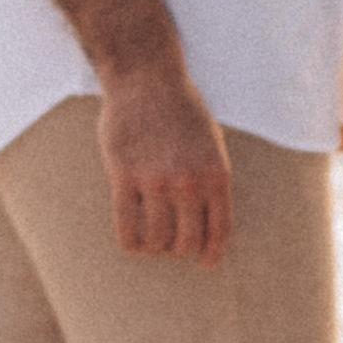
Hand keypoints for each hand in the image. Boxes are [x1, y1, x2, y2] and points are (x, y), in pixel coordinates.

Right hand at [99, 59, 235, 262]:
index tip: (205, 264)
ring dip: (155, 248)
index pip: (219, 231)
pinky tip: (131, 241)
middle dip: (180, 250)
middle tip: (171, 246)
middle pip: (187, 241)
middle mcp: (189, 181)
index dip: (212, 254)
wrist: (147, 79)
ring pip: (157, 240)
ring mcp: (156, 180)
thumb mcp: (213, 143)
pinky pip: (127, 228)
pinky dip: (131, 243)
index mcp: (216, 174)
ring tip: (151, 243)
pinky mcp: (124, 177)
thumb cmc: (182, 110)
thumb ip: (212, 180)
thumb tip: (210, 223)